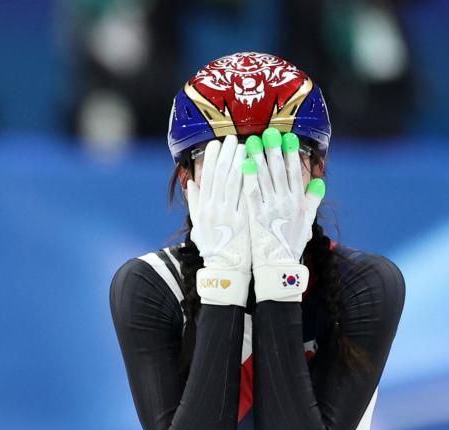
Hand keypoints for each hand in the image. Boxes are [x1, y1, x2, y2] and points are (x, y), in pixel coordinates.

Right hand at [187, 134, 251, 305]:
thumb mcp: (199, 226)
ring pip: (234, 183)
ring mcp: (229, 216)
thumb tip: (192, 183)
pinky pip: (247, 197)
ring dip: (238, 162)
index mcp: (204, 209)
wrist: (226, 271)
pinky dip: (250, 181)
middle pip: (221, 176)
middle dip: (226, 155)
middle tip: (232, 138)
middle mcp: (214, 210)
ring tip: (244, 146)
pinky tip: (255, 167)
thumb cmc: (214, 248)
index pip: (208, 178)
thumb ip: (195, 203)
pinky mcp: (243, 222)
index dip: (213, 159)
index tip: (217, 143)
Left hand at [241, 128, 325, 302]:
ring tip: (253, 141)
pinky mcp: (256, 216)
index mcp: (298, 202)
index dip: (290, 154)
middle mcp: (286, 203)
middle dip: (273, 150)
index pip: (294, 173)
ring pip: (264, 178)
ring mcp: (270, 208)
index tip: (287, 138)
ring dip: (259, 158)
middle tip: (268, 132)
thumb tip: (319, 181)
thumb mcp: (307, 221)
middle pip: (279, 171)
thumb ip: (313, 200)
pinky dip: (249, 177)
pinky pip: (251, 192)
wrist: (278, 266)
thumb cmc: (291, 244)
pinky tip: (244, 163)